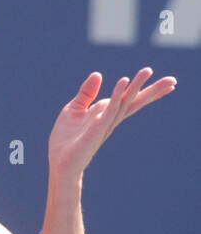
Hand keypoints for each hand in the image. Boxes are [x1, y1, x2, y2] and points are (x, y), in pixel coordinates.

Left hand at [48, 68, 176, 177]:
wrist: (59, 162)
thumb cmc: (65, 140)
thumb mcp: (74, 109)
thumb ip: (87, 92)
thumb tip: (98, 74)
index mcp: (106, 112)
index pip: (130, 99)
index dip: (147, 91)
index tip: (169, 84)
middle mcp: (110, 118)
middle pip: (135, 101)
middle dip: (153, 91)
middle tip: (173, 81)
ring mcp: (105, 123)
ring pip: (125, 101)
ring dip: (136, 86)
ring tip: (148, 71)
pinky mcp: (97, 128)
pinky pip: (109, 108)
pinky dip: (116, 95)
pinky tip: (123, 81)